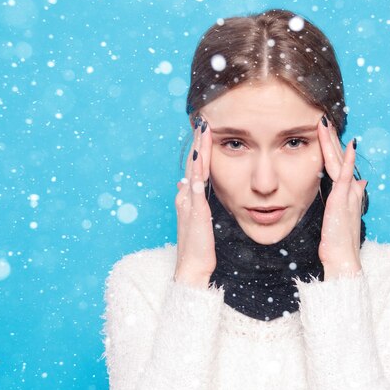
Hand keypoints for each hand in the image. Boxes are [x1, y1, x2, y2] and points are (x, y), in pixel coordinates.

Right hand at [174, 115, 215, 287]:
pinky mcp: (195, 217)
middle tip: (203, 123)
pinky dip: (197, 182)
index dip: (198, 148)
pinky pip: (195, 196)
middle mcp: (185, 198)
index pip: (193, 167)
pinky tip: (201, 170)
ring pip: (193, 174)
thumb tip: (187, 183)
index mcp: (187, 197)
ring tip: (202, 137)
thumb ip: (193, 199)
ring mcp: (188, 206)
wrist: (192, 266)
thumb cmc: (198, 244)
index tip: (204, 130)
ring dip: (198, 155)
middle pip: (191, 165)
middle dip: (197, 144)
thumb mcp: (196, 217)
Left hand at [316, 115, 367, 277]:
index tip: (324, 133)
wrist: (343, 259)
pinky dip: (346, 159)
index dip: (332, 149)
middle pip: (338, 159)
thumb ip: (348, 198)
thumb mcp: (342, 216)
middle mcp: (351, 190)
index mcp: (347, 193)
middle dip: (331, 139)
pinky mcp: (343, 199)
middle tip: (324, 120)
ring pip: (339, 162)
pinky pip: (345, 175)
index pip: (337, 165)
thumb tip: (360, 183)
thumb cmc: (338, 242)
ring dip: (333, 142)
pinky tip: (347, 145)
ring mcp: (348, 193)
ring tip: (326, 124)